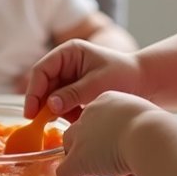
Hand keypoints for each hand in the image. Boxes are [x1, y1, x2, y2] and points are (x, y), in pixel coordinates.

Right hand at [23, 39, 141, 118]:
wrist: (145, 82)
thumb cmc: (124, 75)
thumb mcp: (97, 84)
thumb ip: (73, 94)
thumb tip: (50, 106)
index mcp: (69, 52)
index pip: (42, 70)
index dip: (33, 91)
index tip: (31, 111)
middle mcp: (66, 63)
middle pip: (43, 84)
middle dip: (43, 104)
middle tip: (41, 123)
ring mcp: (70, 77)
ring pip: (52, 96)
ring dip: (57, 110)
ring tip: (71, 119)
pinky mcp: (75, 90)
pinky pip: (63, 103)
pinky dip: (67, 113)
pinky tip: (78, 119)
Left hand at [57, 91, 158, 175]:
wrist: (150, 135)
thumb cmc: (158, 129)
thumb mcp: (147, 121)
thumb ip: (138, 127)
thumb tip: (140, 141)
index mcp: (108, 101)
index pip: (97, 120)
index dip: (105, 138)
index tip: (117, 147)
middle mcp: (90, 114)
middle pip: (80, 134)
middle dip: (91, 151)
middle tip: (108, 163)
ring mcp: (82, 136)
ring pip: (73, 152)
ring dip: (88, 166)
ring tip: (111, 173)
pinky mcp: (78, 159)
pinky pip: (64, 173)